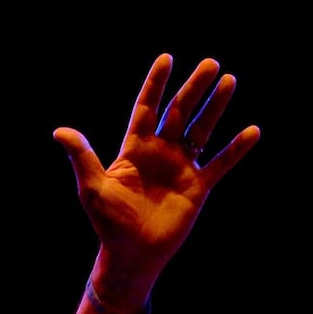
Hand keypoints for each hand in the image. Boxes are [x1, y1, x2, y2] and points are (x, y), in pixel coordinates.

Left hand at [54, 53, 259, 293]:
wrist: (131, 254)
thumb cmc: (108, 223)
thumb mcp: (92, 188)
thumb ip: (82, 156)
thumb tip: (59, 131)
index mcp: (135, 149)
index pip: (147, 108)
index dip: (155, 85)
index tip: (166, 59)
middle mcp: (160, 153)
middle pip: (179, 112)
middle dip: (194, 88)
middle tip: (210, 63)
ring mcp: (181, 168)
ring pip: (202, 130)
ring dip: (216, 107)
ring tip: (229, 80)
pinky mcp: (198, 187)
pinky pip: (220, 163)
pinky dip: (236, 148)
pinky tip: (252, 130)